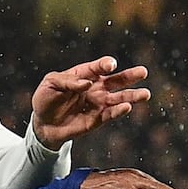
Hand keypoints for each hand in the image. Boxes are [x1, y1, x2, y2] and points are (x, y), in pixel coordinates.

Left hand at [32, 56, 150, 149]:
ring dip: (132, 96)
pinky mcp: (97, 119)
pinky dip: (118, 111)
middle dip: (130, 76)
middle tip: (143, 72)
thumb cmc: (45, 99)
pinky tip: (127, 107)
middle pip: (116, 80)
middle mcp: (95, 87)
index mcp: (84, 75)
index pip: (97, 67)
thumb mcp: (50, 84)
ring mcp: (98, 103)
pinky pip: (110, 114)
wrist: (42, 123)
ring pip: (119, 98)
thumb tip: (87, 83)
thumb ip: (68, 82)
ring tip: (145, 94)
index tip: (110, 65)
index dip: (104, 65)